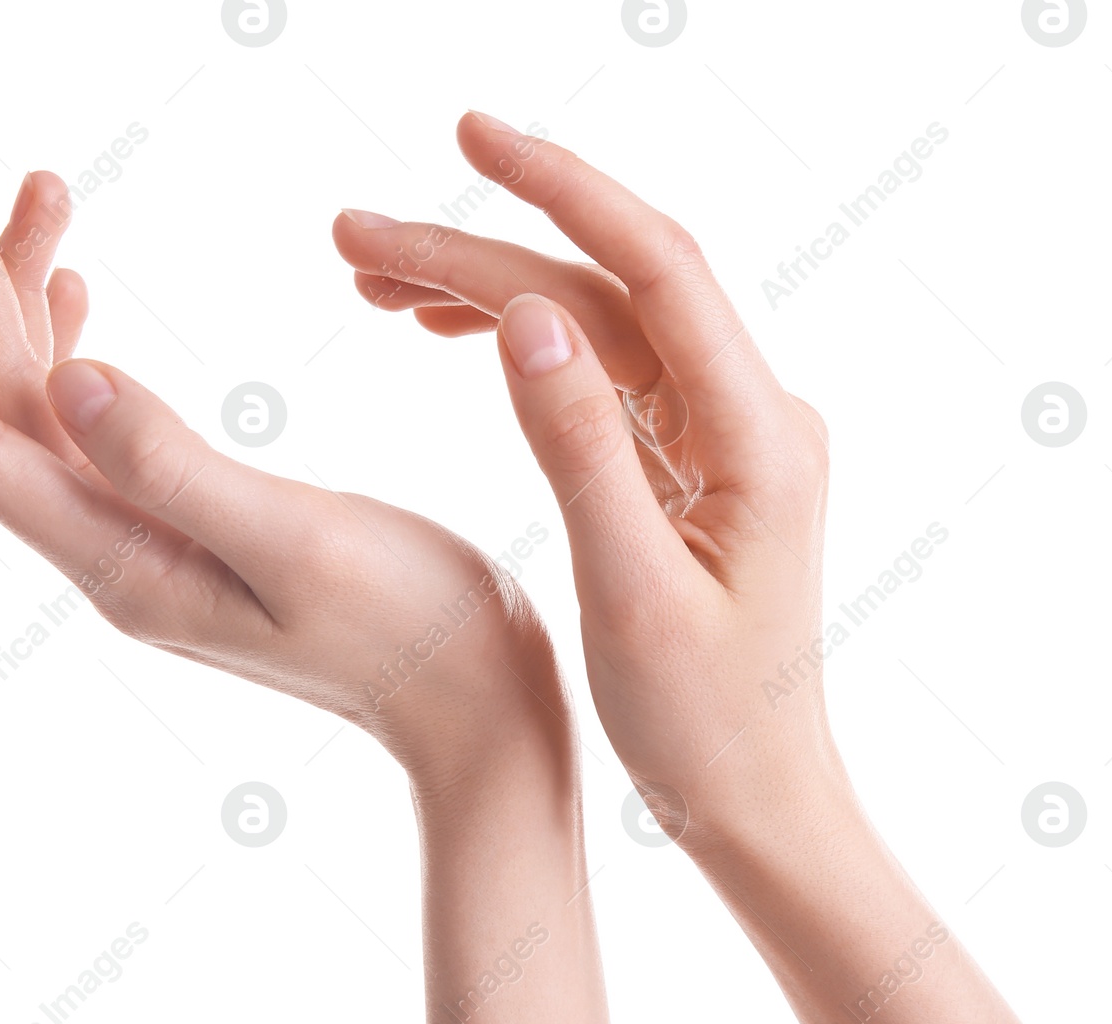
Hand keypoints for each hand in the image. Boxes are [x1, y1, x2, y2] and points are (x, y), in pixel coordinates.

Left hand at [0, 129, 566, 781]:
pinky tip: (76, 291)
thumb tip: (69, 377)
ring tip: (33, 187)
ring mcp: (150, 535)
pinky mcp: (192, 520)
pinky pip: (97, 419)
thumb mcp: (299, 543)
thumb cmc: (413, 633)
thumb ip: (179, 469)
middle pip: (1, 400)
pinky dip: (75, 341)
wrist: (474, 705)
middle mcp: (115, 548)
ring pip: (47, 400)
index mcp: (124, 561)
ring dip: (23, 293)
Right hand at [335, 112, 838, 842]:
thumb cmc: (705, 724)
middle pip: (603, 292)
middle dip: (478, 250)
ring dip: (487, 293)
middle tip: (353, 235)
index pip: (656, 269)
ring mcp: (719, 436)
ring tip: (372, 282)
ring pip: (593, 328)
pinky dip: (521, 350)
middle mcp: (749, 416)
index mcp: (758, 438)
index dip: (562, 190)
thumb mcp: (631, 592)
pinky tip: (447, 330)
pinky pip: (599, 378)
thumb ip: (581, 446)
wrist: (756, 796)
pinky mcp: (689, 463)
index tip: (469, 139)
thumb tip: (526, 311)